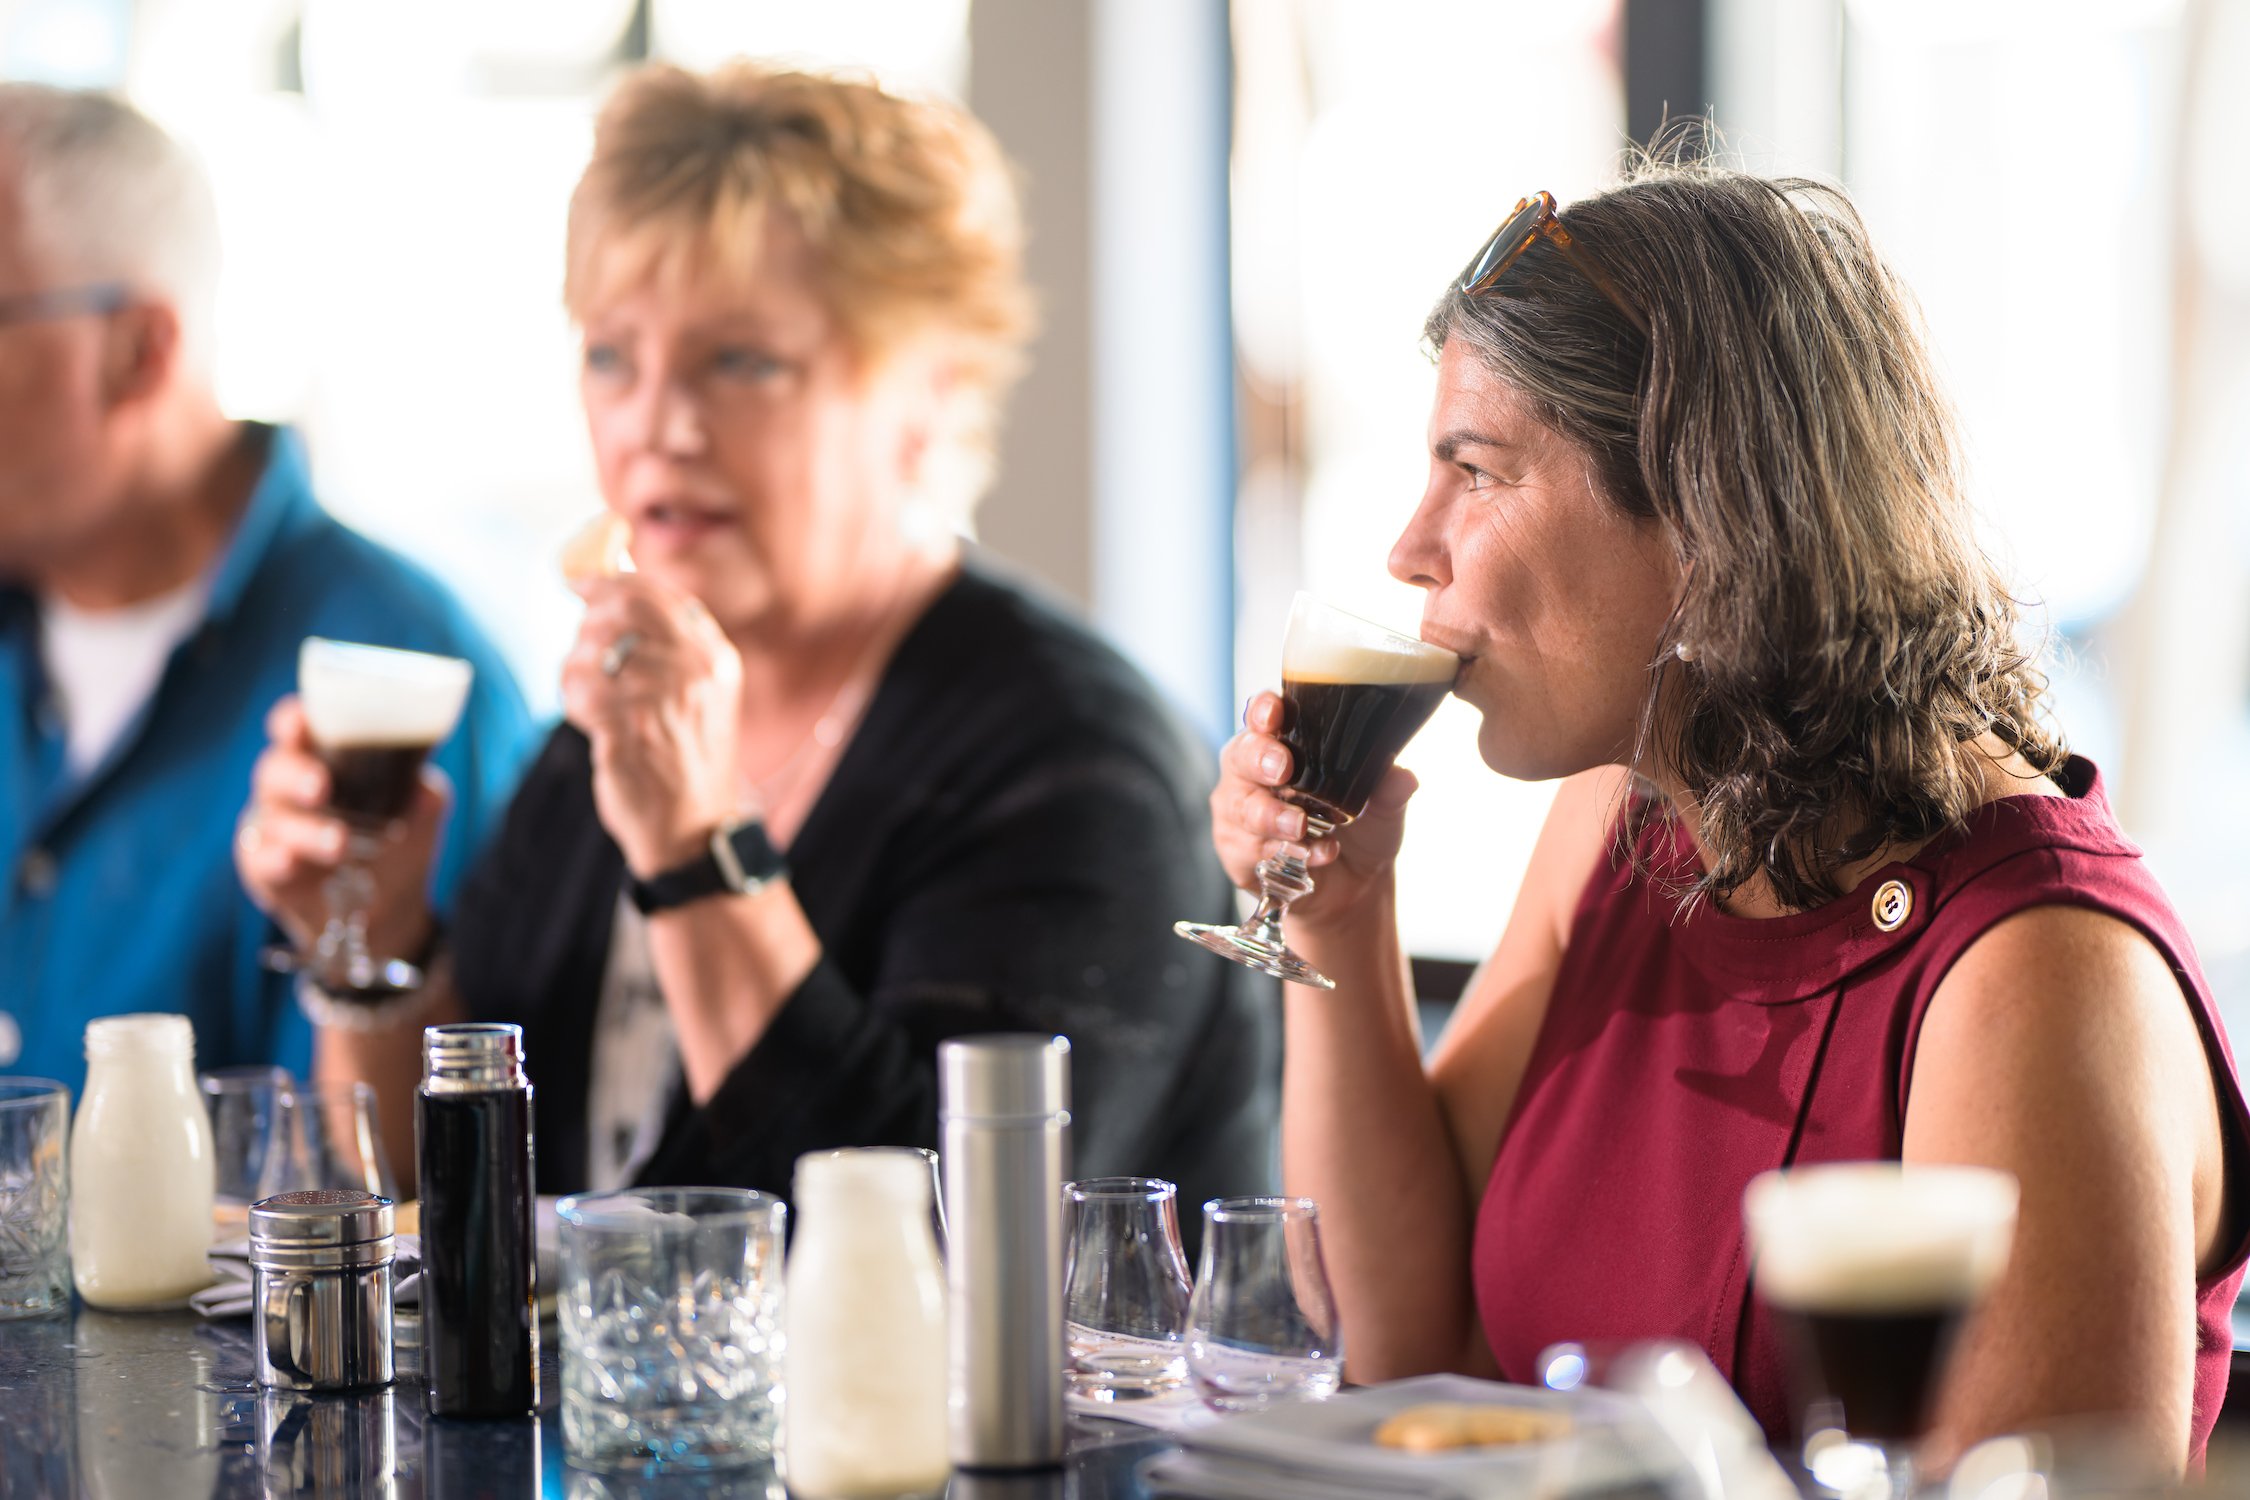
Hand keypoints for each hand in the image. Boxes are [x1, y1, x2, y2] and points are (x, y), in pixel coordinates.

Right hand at [236, 697, 443, 957]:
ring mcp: (274, 827)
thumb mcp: (420, 812)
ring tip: (338, 843)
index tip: (301, 721)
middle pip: (275, 769)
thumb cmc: (398, 840)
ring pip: (274, 818)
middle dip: (295, 774)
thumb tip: (423, 788)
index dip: (292, 720)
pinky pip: (259, 859)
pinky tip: (291, 862)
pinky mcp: (264, 867)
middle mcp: (289, 787)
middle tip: (321, 786)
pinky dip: (275, 859)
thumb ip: (421, 792)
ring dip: (306, 830)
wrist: (392, 907)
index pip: (296, 728)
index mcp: (322, 758)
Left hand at [562, 573, 744, 877]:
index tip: (581, 585)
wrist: (694, 828)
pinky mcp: (628, 729)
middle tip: (584, 651)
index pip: (656, 594)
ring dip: (576, 671)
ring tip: (589, 697)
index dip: (609, 583)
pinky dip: (572, 701)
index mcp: (715, 656)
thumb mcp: (701, 692)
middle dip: (589, 626)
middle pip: (620, 611)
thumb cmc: (688, 757)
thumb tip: (611, 591)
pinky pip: (579, 691)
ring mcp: (663, 699)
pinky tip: (587, 719)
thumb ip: (670, 645)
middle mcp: (694, 671)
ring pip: (592, 650)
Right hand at [1212, 690, 1418, 923]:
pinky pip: (1247, 850)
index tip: (1275, 714)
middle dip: (1260, 759)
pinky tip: (1309, 856)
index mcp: (1284, 745)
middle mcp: (1253, 773)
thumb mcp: (1383, 808)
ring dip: (1272, 817)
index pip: (1264, 717)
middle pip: (1241, 755)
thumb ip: (1389, 790)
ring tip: (1300, 827)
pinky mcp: (1237, 852)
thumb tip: (1403, 777)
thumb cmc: (1360, 830)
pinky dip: (1279, 853)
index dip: (1264, 710)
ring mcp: (1239, 812)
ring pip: (1241, 808)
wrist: (1355, 886)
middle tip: (1283, 769)